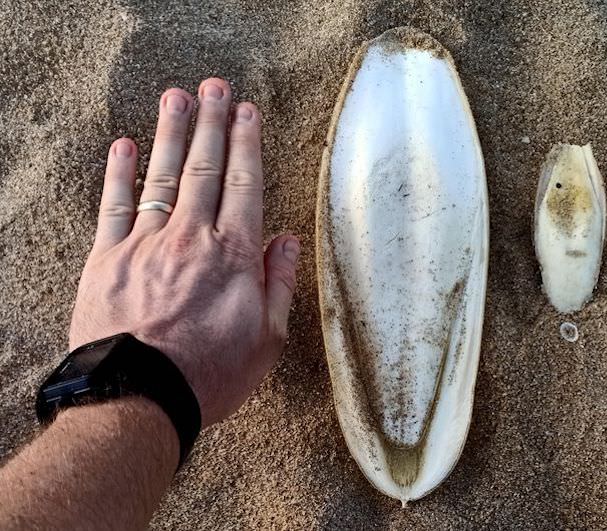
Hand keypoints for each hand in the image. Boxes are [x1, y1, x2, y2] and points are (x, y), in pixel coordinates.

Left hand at [69, 78, 299, 426]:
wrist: (139, 398)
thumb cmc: (208, 374)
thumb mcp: (267, 340)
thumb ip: (279, 284)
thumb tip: (286, 241)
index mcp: (234, 256)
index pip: (245, 185)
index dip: (247, 144)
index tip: (247, 112)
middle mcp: (192, 238)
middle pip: (205, 168)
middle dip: (211, 124)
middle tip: (214, 88)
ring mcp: (147, 244)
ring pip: (161, 176)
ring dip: (170, 133)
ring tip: (176, 98)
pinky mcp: (108, 259)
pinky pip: (114, 206)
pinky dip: (118, 173)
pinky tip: (123, 145)